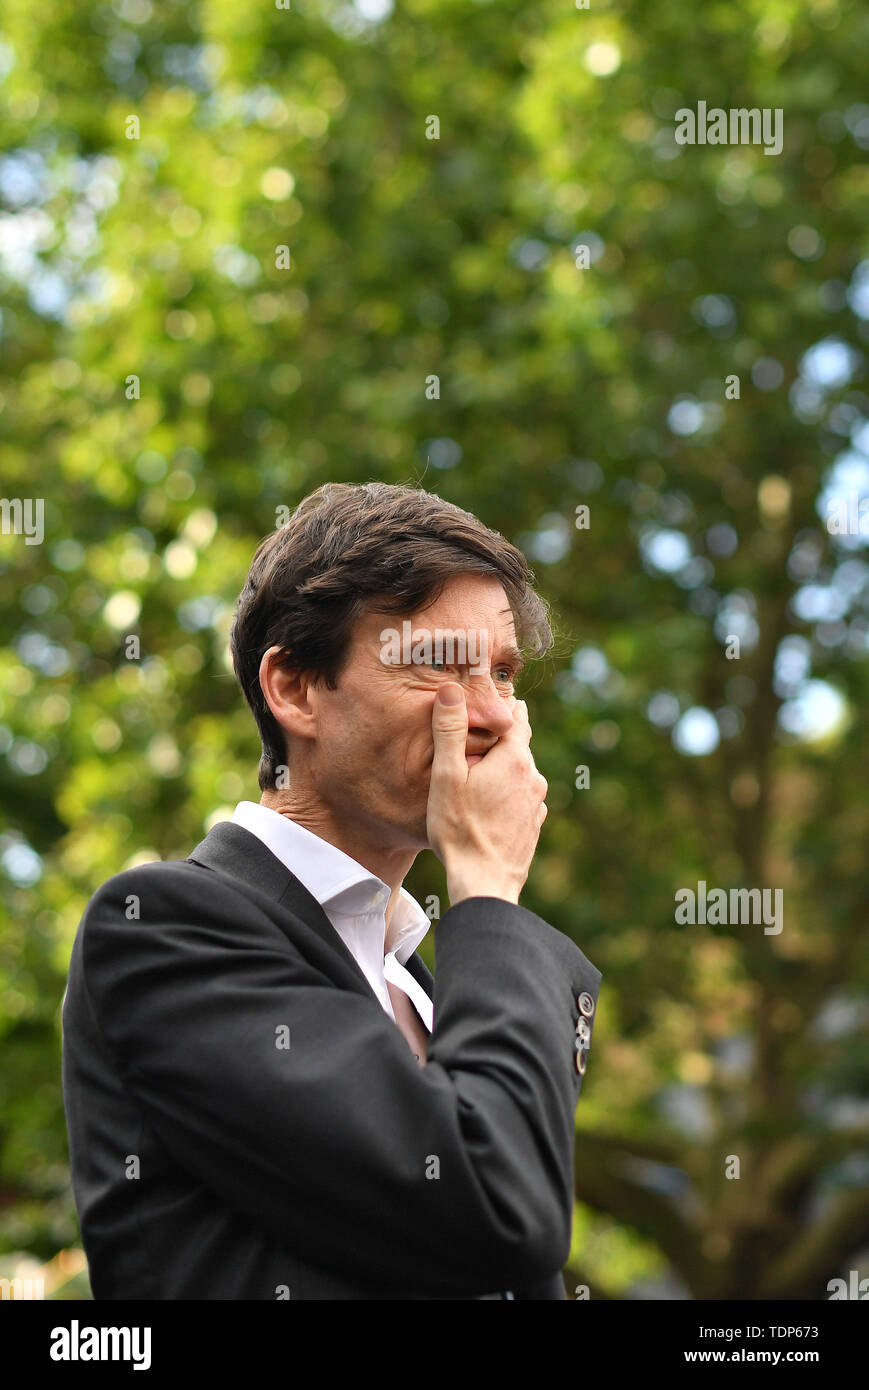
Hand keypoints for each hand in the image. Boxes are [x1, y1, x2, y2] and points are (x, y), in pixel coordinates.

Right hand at [425, 683, 547, 906]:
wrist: (484, 883)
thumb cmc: (460, 830)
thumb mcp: (447, 777)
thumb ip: (450, 731)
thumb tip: (451, 689)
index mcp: (515, 760)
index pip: (517, 719)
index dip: (505, 707)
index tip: (501, 697)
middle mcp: (533, 778)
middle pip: (519, 746)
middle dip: (502, 738)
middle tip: (485, 729)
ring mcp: (537, 804)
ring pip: (521, 773)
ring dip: (504, 767)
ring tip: (482, 768)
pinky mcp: (533, 825)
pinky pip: (521, 797)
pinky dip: (508, 792)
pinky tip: (490, 802)